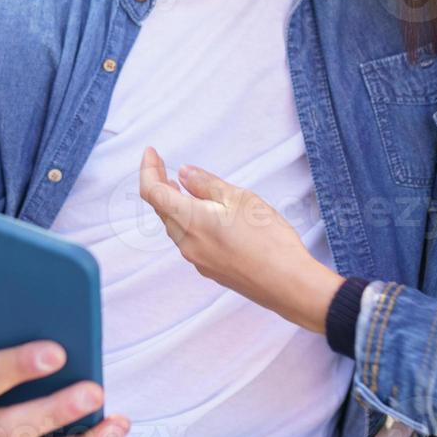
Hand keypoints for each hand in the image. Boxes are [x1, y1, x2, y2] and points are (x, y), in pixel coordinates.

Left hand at [137, 147, 343, 332]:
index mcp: (190, 221)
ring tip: (182, 186)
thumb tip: (184, 174)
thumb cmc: (268, 239)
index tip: (151, 152)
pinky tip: (204, 213)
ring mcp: (197, 260)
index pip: (152, 192)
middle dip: (159, 184)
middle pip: (162, 210)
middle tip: (163, 163)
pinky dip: (188, 221)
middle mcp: (186, 243)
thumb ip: (207, 184)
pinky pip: (190, 240)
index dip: (147, 169)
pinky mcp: (211, 269)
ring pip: (175, 226)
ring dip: (174, 204)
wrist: (288, 284)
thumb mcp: (240, 199)